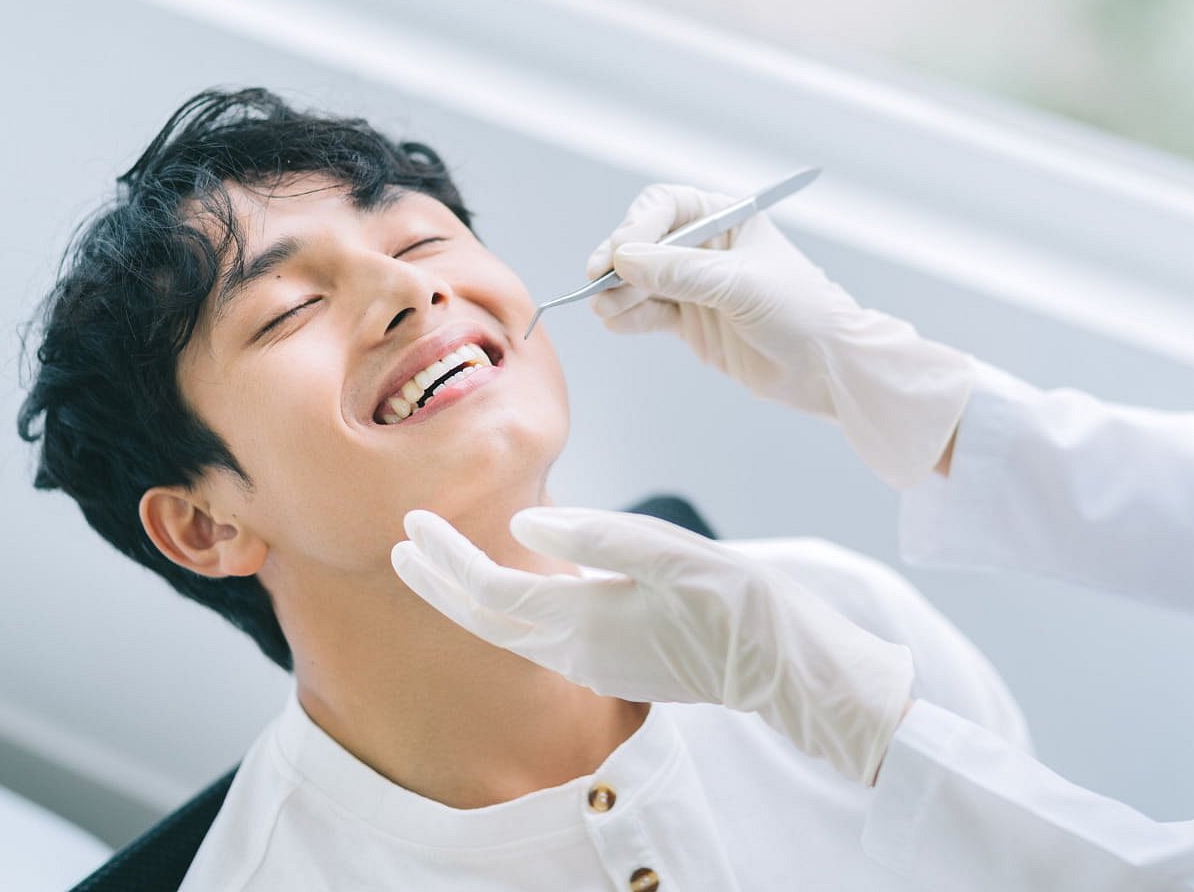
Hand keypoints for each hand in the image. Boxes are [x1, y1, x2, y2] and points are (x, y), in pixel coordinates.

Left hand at [391, 506, 914, 785]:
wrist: (791, 670)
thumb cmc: (742, 609)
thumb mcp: (674, 556)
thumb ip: (598, 537)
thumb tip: (526, 525)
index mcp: (586, 622)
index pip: (492, 593)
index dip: (446, 560)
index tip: (411, 522)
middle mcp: (580, 652)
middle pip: (487, 620)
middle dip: (439, 583)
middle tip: (402, 544)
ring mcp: (598, 662)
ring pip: (512, 630)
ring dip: (471, 594)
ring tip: (442, 557)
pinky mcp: (619, 660)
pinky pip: (544, 633)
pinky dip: (513, 604)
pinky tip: (518, 578)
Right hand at [588, 183, 975, 488]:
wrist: (826, 368)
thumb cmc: (801, 311)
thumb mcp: (741, 285)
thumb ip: (682, 272)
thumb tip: (626, 259)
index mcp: (727, 219)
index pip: (666, 207)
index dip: (637, 226)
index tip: (620, 254)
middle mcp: (706, 248)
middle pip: (644, 242)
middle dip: (619, 261)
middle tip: (599, 282)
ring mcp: (696, 286)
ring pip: (640, 280)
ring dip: (618, 292)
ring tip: (605, 308)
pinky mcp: (690, 321)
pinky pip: (648, 313)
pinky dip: (628, 317)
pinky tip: (616, 322)